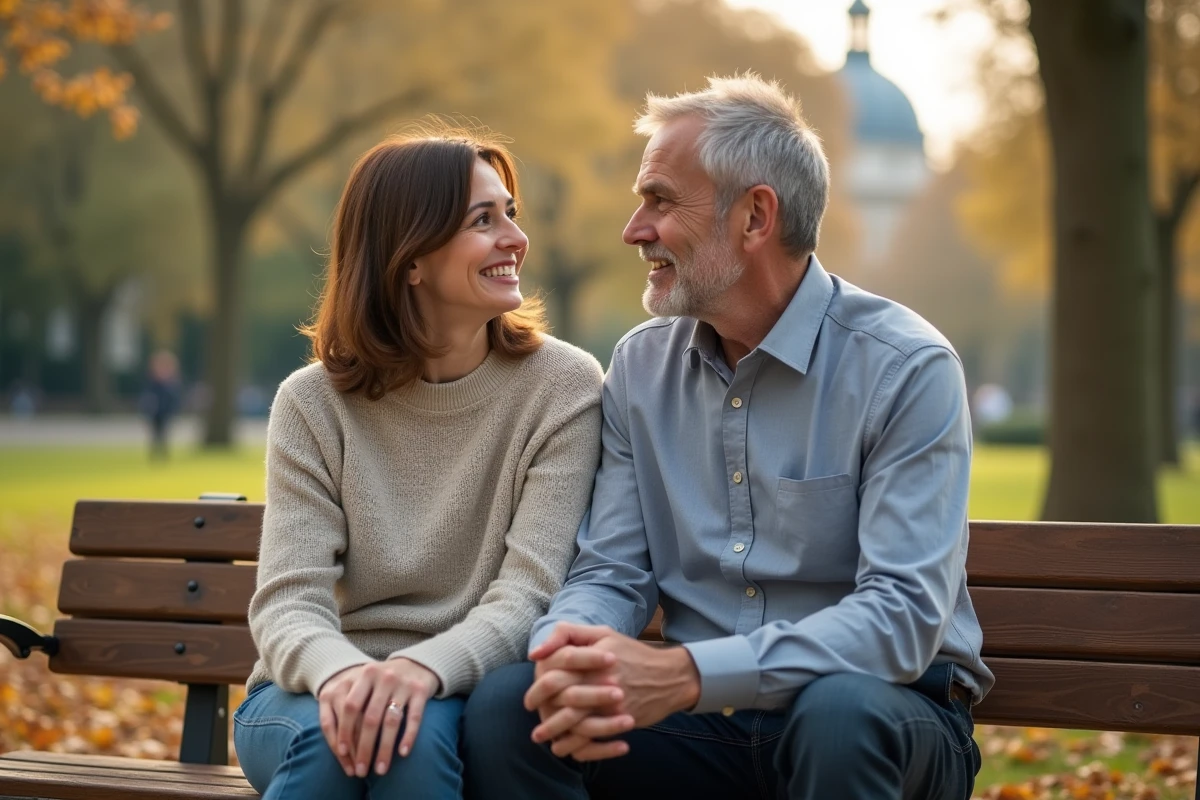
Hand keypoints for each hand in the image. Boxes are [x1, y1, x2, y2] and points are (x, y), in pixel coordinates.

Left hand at [317, 657, 439, 776]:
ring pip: (392, 721)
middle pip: (370, 718)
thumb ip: (351, 704)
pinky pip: (414, 717)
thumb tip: (338, 744)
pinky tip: (403, 753)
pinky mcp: (421, 690)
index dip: (345, 731)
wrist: (417, 664)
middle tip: (361, 771)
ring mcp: (404, 683)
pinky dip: (408, 736)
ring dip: (385, 748)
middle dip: (364, 748)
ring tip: (380, 769)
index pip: (350, 707)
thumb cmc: (383, 682)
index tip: (342, 754)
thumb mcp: (366, 683)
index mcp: (365, 675)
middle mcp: (384, 677)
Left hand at [526, 623, 700, 760]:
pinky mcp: (623, 721)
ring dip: (555, 733)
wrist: (670, 676)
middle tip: (534, 722)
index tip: (529, 699)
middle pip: (562, 701)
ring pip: (575, 724)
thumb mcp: (602, 633)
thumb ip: (567, 635)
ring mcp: (613, 703)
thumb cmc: (631, 653)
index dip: (537, 689)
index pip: (555, 674)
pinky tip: (566, 747)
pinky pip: (595, 739)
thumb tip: (536, 653)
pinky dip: (577, 746)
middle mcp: (602, 681)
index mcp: (593, 659)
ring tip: (543, 737)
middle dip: (543, 715)